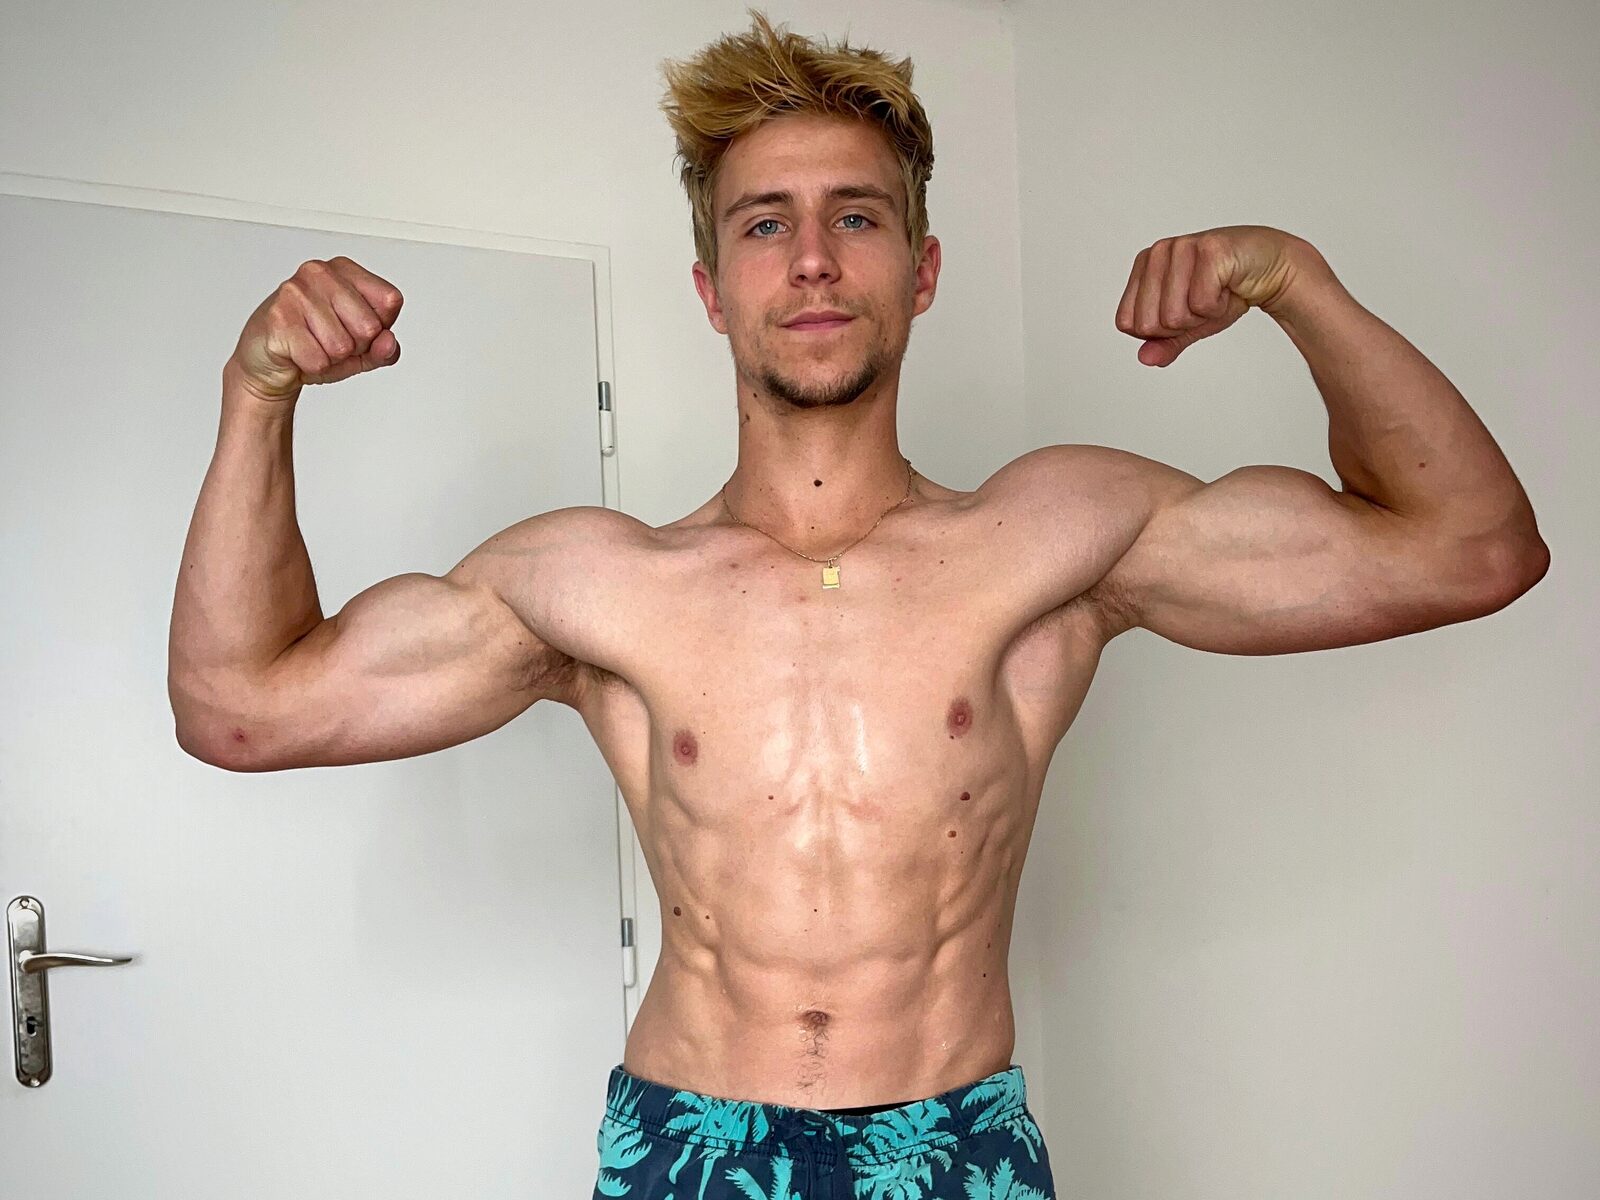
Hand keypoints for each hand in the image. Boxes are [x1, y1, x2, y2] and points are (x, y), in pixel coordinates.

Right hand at [229, 256, 403, 401]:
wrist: (268, 363)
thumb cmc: (315, 347)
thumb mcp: (360, 351)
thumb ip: (383, 349)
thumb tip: (388, 342)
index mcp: (345, 271)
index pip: (390, 300)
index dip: (379, 327)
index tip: (354, 327)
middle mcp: (320, 273)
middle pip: (369, 326)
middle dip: (354, 347)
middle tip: (329, 341)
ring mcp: (296, 292)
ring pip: (342, 346)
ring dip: (330, 358)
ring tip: (312, 346)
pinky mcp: (279, 317)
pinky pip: (318, 359)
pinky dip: (313, 367)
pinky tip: (298, 354)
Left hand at [1115, 225, 1312, 366]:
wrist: (1269, 270)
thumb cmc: (1225, 291)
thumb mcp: (1188, 324)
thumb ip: (1164, 342)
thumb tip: (1145, 359)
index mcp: (1143, 266)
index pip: (1127, 324)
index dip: (1159, 331)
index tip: (1183, 312)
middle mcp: (1157, 252)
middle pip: (1148, 324)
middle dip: (1181, 325)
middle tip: (1202, 302)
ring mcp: (1181, 247)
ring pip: (1173, 316)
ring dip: (1202, 316)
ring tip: (1216, 292)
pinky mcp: (1209, 249)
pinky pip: (1201, 304)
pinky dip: (1220, 307)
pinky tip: (1229, 286)